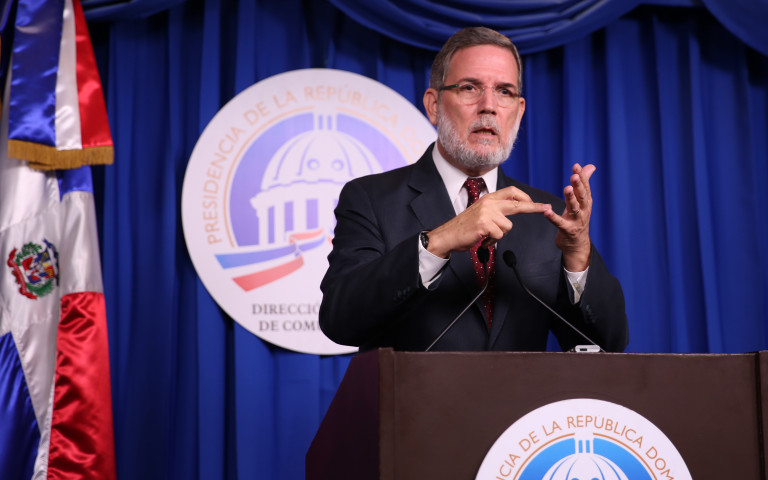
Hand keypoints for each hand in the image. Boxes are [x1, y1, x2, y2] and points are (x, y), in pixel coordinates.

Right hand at [427, 186, 550, 257]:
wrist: (448, 235)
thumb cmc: (465, 227)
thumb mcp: (481, 212)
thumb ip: (495, 209)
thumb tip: (513, 208)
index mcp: (488, 198)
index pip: (511, 192)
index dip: (525, 196)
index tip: (535, 202)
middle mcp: (489, 203)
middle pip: (517, 204)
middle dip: (534, 207)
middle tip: (547, 208)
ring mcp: (487, 213)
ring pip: (508, 226)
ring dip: (499, 234)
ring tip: (486, 235)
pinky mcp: (485, 224)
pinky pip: (499, 235)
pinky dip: (492, 241)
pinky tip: (482, 239)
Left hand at [543, 163, 594, 270]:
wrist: (577, 244)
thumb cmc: (578, 219)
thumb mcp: (582, 201)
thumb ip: (584, 183)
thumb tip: (591, 166)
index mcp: (586, 202)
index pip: (585, 187)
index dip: (582, 177)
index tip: (576, 166)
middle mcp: (584, 211)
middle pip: (582, 197)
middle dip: (578, 186)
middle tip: (574, 176)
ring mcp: (576, 221)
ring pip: (574, 208)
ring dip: (571, 198)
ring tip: (567, 189)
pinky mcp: (567, 230)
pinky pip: (559, 223)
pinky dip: (553, 217)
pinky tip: (547, 211)